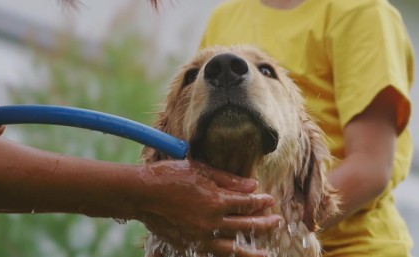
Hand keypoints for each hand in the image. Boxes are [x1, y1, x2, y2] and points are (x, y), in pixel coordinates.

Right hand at [137, 160, 282, 256]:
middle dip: (263, 223)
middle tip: (277, 222)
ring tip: (265, 253)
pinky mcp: (189, 245)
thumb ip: (229, 179)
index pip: (246, 203)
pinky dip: (228, 255)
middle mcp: (211, 222)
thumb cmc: (170, 177)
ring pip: (232, 247)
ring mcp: (200, 237)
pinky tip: (236, 255)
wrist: (141, 194)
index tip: (270, 200)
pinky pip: (214, 254)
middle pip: (245, 225)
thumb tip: (253, 185)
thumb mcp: (201, 170)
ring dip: (251, 250)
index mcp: (216, 200)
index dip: (261, 201)